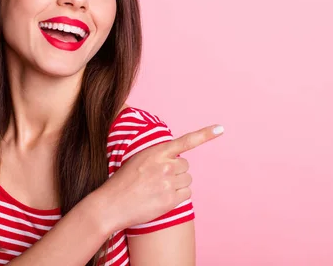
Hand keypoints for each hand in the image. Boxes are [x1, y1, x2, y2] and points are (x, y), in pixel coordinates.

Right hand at [97, 124, 223, 231]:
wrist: (112, 204)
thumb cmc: (123, 182)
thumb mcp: (138, 159)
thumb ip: (158, 156)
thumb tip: (176, 161)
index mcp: (156, 152)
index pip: (185, 141)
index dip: (205, 134)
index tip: (220, 128)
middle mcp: (165, 165)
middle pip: (186, 166)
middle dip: (176, 171)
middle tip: (159, 179)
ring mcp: (169, 183)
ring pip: (187, 180)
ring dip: (178, 184)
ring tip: (158, 189)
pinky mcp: (171, 200)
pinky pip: (186, 194)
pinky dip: (178, 197)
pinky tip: (163, 198)